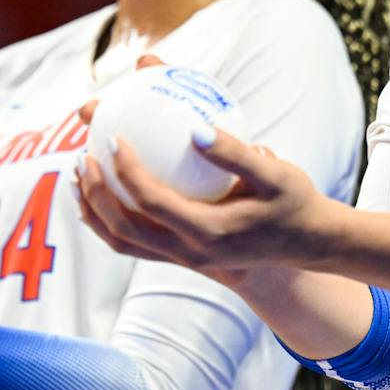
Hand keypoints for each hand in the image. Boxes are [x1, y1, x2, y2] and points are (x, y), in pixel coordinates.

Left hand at [73, 117, 346, 276]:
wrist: (307, 242)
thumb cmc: (293, 201)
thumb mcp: (276, 174)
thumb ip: (236, 153)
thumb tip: (195, 130)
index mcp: (208, 232)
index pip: (152, 203)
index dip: (127, 172)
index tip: (115, 137)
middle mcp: (190, 252)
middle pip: (124, 229)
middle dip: (96, 193)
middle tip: (85, 152)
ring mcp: (184, 258)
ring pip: (122, 242)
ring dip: (95, 210)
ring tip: (81, 172)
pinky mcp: (183, 255)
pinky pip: (134, 241)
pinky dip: (111, 218)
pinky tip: (106, 187)